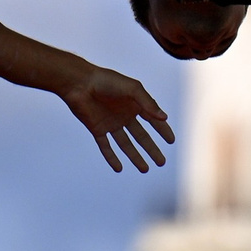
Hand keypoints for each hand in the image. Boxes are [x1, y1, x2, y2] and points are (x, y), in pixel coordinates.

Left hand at [59, 64, 175, 174]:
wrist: (79, 83)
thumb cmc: (106, 80)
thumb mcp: (132, 88)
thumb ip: (147, 103)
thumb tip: (164, 117)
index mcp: (135, 104)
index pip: (153, 120)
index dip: (163, 130)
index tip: (171, 141)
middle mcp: (124, 115)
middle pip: (141, 137)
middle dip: (152, 149)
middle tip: (161, 162)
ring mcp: (111, 123)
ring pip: (126, 145)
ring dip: (135, 157)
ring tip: (145, 169)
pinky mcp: (97, 129)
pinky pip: (106, 147)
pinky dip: (112, 158)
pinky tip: (119, 169)